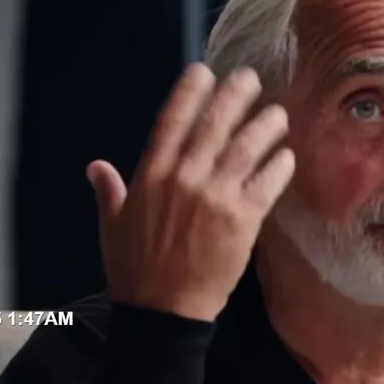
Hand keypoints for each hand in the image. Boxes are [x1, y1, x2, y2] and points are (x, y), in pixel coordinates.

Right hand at [86, 64, 294, 320]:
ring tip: (278, 113)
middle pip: (214, 125)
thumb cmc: (135, 271)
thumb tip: (96, 167)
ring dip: (264, 126)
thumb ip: (109, 192)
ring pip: (245, 148)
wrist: (163, 312)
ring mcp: (215, 198)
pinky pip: (266, 184)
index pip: (171, 121)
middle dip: (234, 96)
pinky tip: (287, 155)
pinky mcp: (242, 221)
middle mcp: (183, 179)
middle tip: (252, 78)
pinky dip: (279, 166)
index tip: (204, 70)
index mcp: (150, 176)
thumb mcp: (113, 226)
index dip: (189, 92)